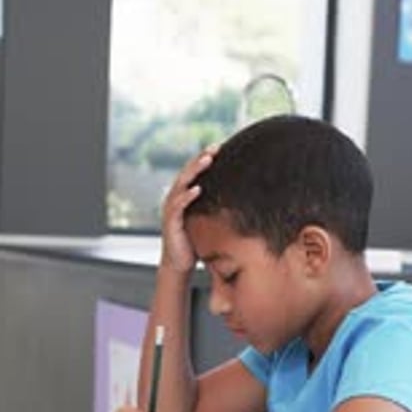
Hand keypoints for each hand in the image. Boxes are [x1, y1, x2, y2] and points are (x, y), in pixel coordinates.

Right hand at [161, 145, 218, 272]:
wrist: (179, 264)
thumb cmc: (195, 242)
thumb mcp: (207, 221)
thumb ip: (216, 208)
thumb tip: (241, 200)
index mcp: (183, 197)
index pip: (193, 172)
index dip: (204, 159)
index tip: (220, 147)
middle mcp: (174, 199)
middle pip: (187, 173)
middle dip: (200, 159)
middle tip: (215, 148)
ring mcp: (170, 210)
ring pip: (181, 184)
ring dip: (194, 171)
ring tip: (207, 160)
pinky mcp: (170, 222)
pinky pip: (177, 206)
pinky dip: (187, 196)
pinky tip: (197, 189)